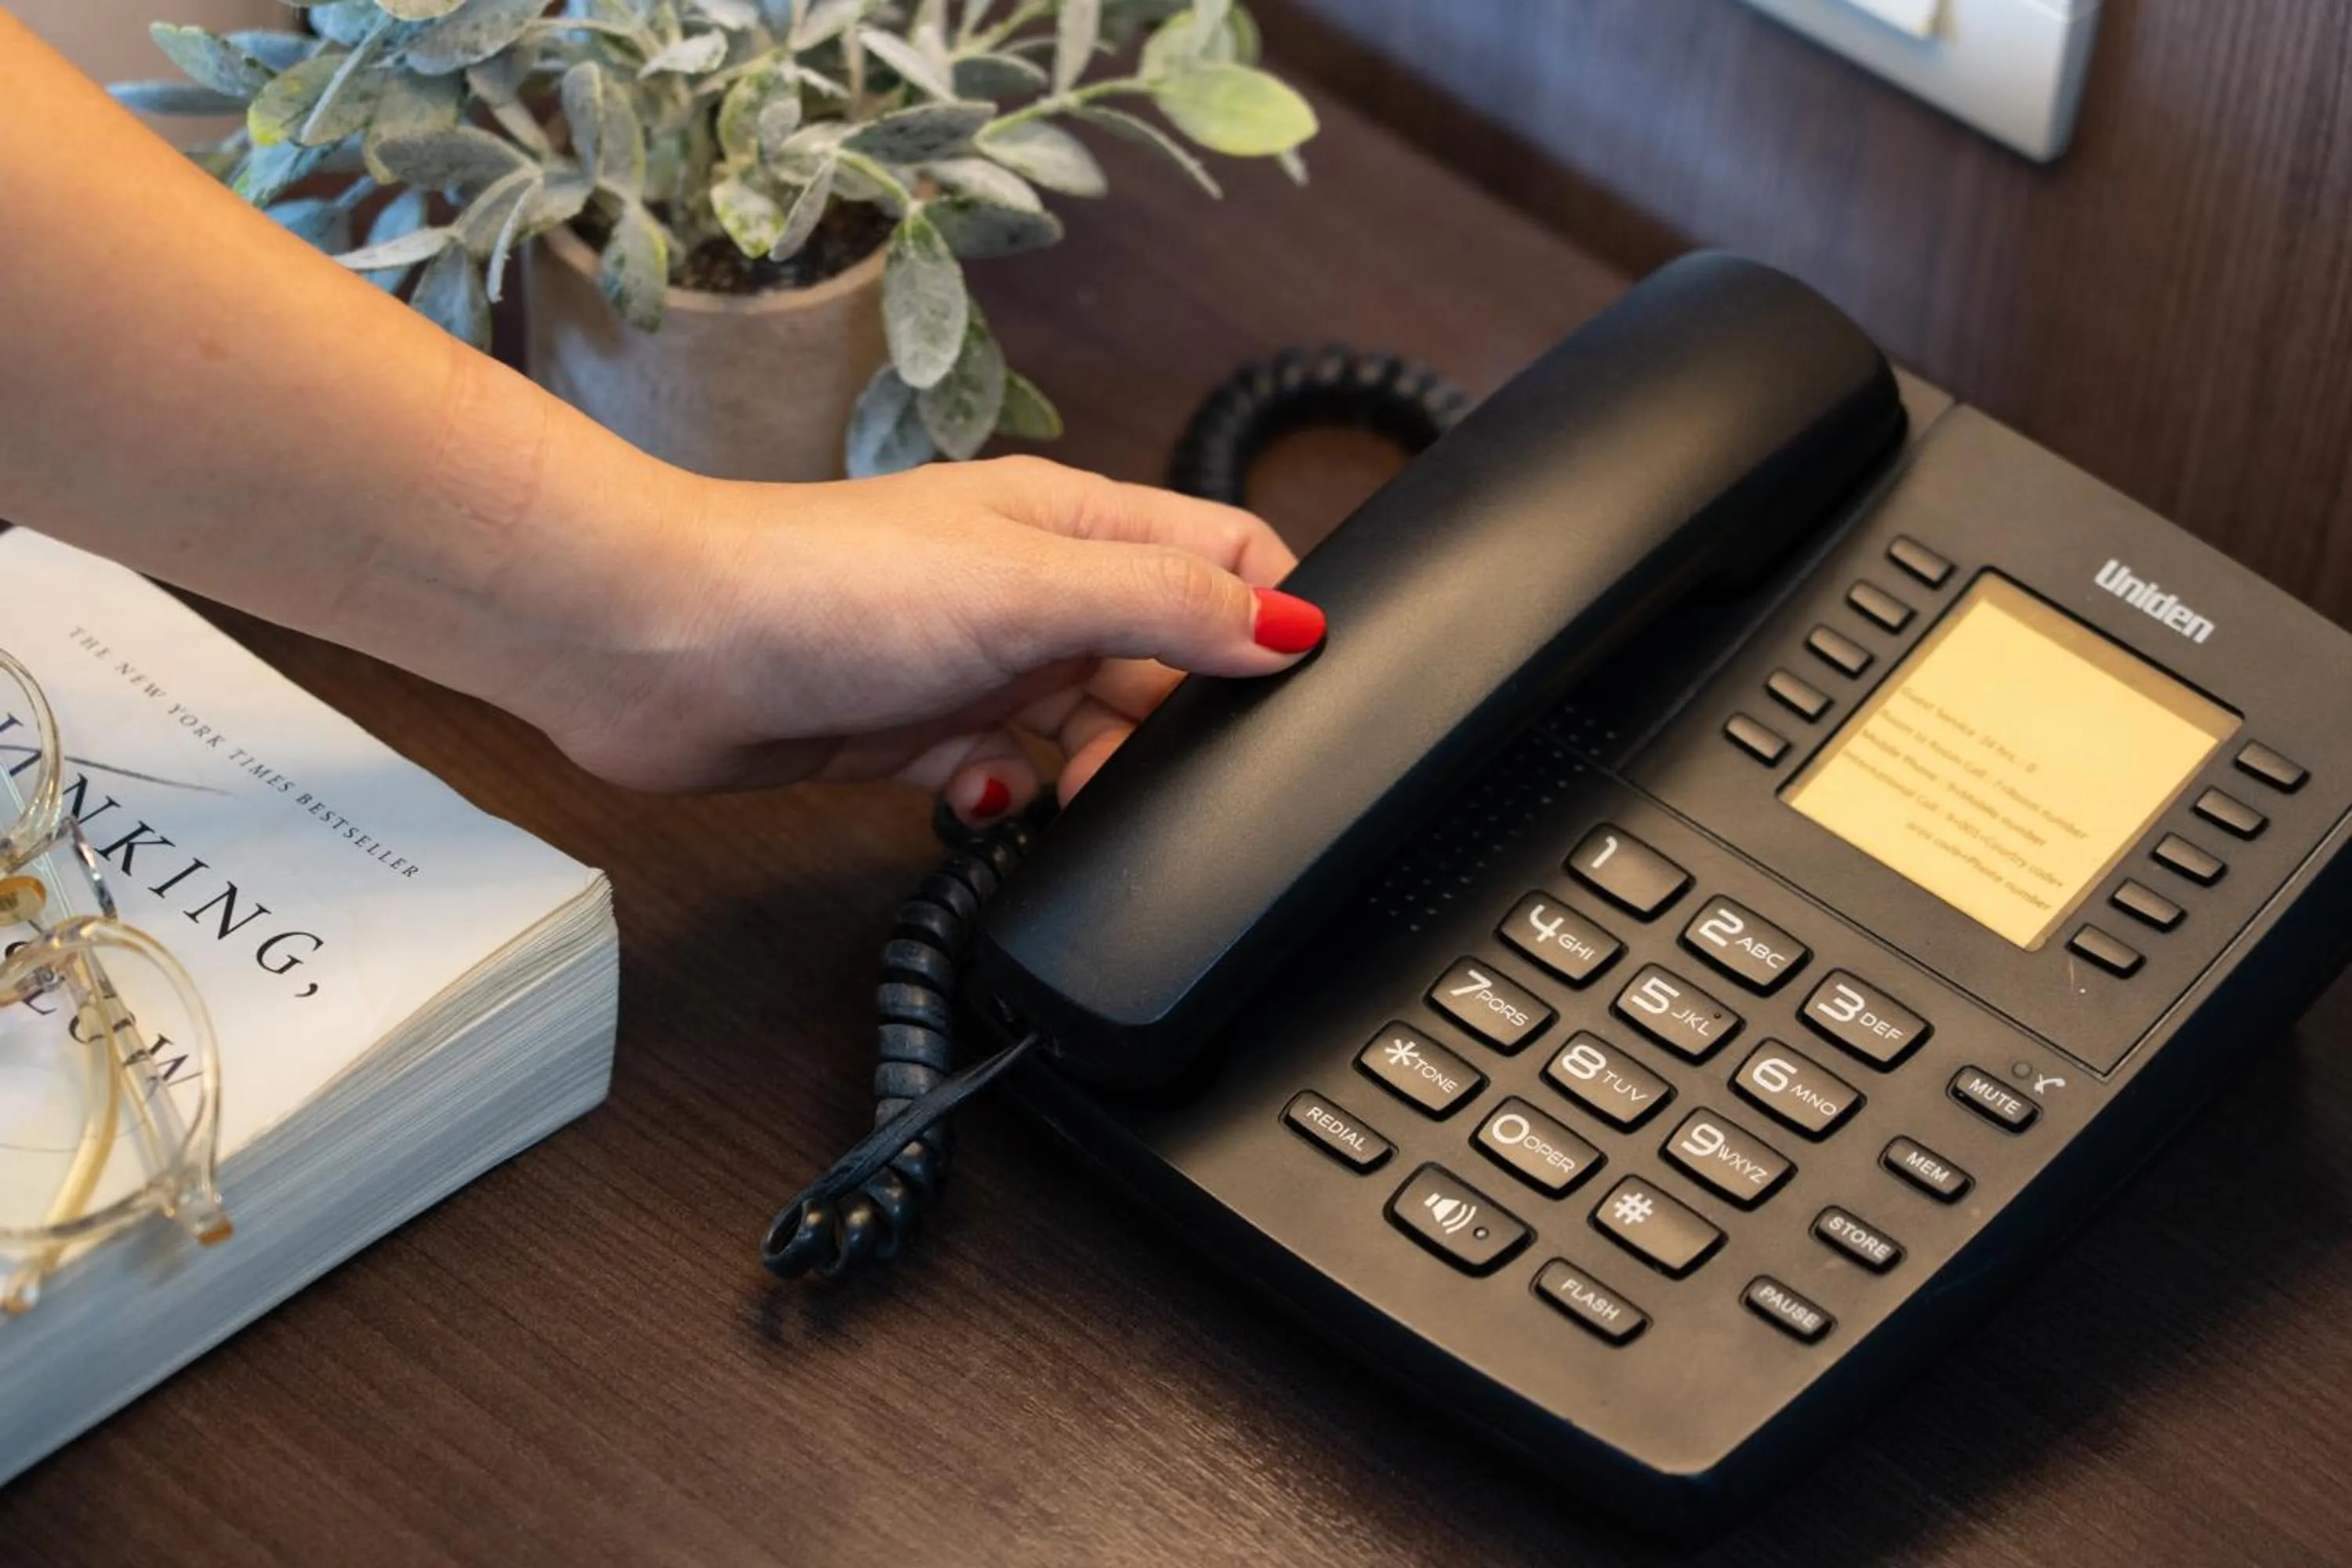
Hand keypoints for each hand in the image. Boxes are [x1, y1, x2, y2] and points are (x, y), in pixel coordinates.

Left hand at [516, 455, 1323, 819]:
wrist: (656, 645)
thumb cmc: (822, 586)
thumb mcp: (1029, 589)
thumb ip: (1165, 605)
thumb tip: (1291, 626)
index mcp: (1070, 525)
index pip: (1218, 547)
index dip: (1272, 607)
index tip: (1300, 681)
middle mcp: (1028, 587)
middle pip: (1161, 653)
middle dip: (1181, 718)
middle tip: (1169, 771)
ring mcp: (971, 660)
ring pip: (1083, 725)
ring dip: (1097, 773)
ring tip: (1080, 797)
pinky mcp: (912, 730)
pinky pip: (997, 778)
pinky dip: (1006, 803)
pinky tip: (987, 806)